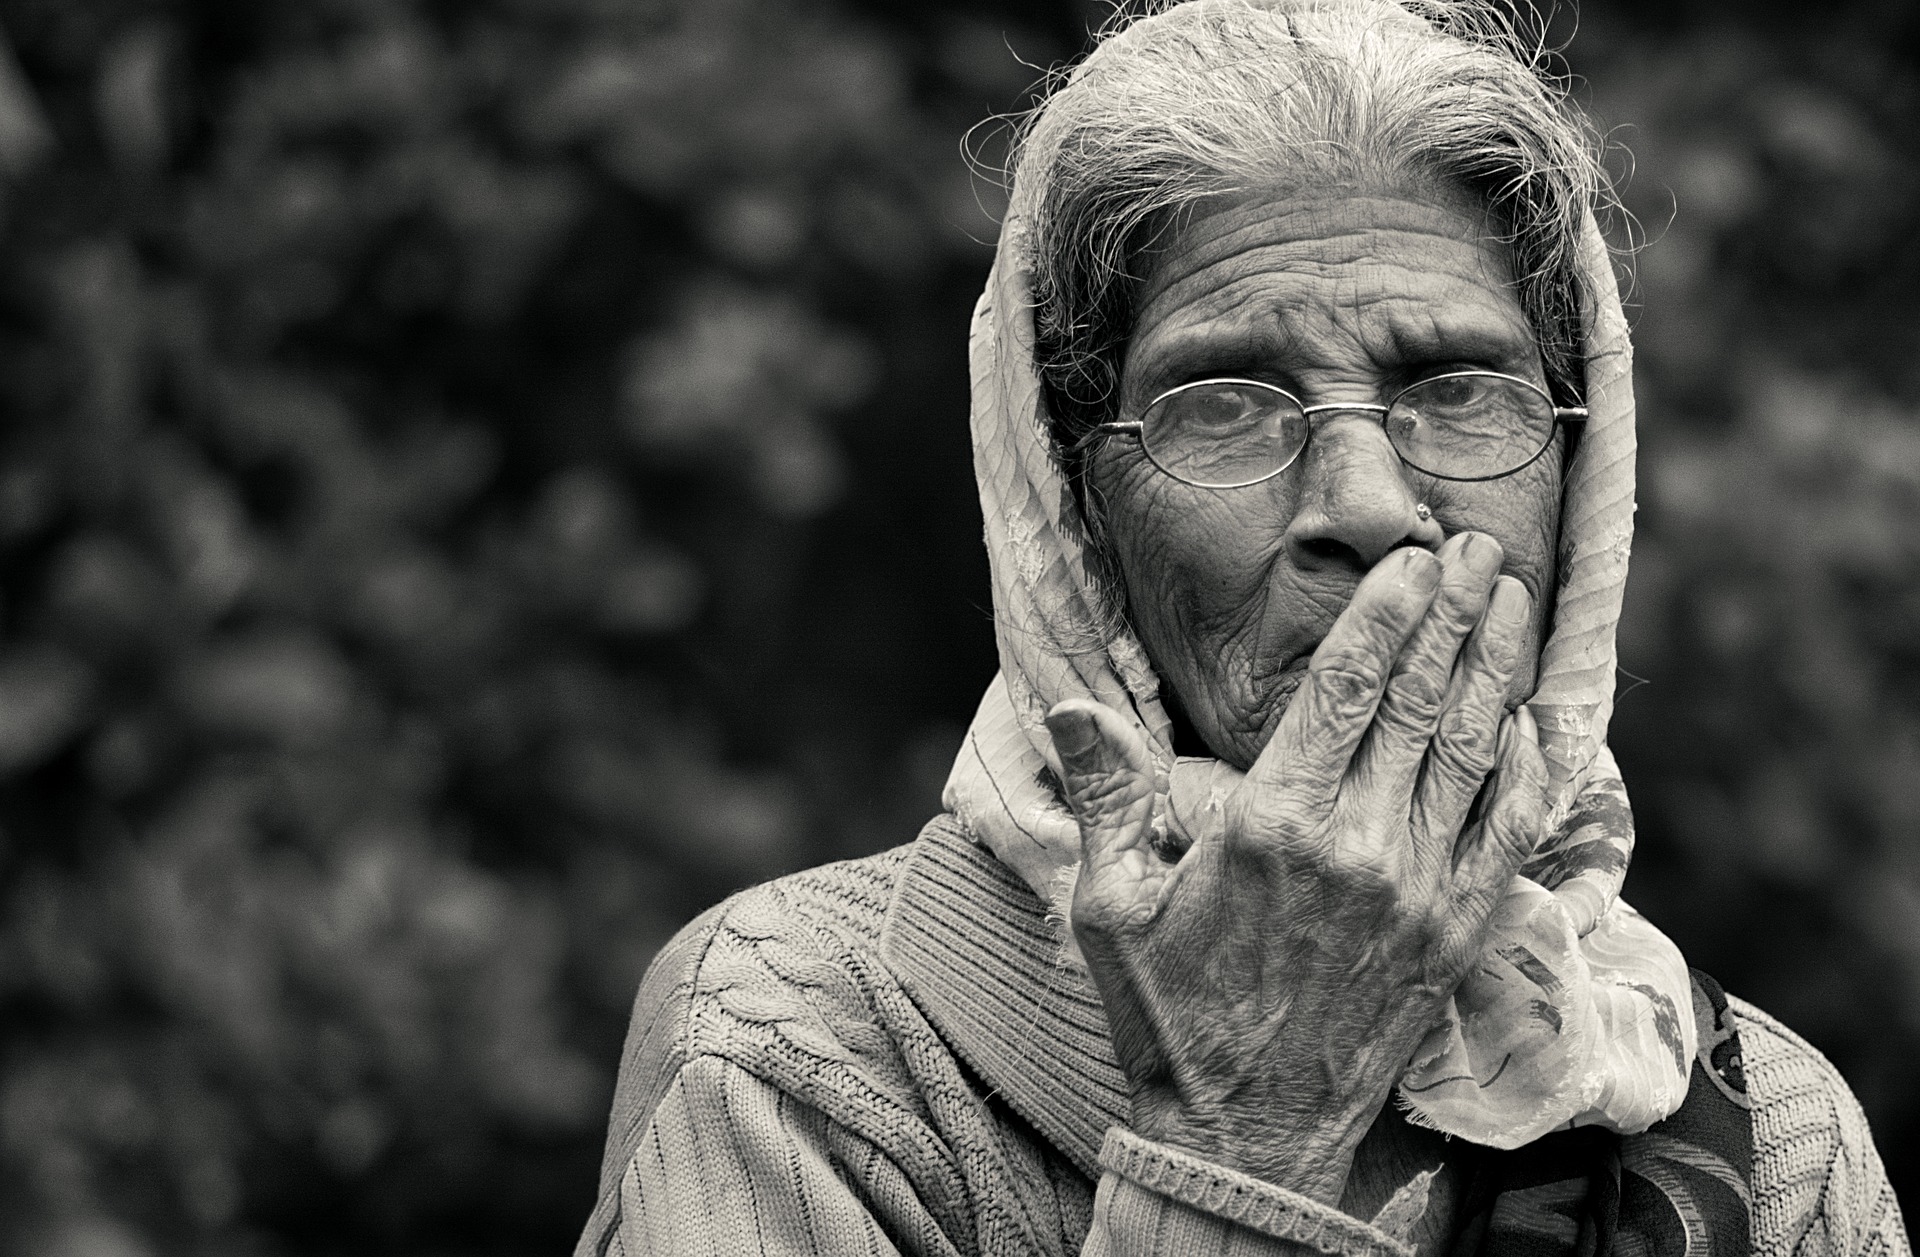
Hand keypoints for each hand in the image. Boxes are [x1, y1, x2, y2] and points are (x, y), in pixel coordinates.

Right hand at [1045, 532, 1547, 1202]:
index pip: (1345, 686)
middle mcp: (1358, 846)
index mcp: (1272, 825)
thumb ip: (1107, 794)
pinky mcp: (1456, 933)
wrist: (1244, 1137)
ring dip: (1495, 666)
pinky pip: (1508, 831)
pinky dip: (1527, 769)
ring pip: (1472, 750)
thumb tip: (1068, 704)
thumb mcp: (1112, 903)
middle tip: (1480, 549)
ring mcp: (1419, 890)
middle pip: (1421, 699)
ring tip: (1511, 601)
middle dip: (1454, 613)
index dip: (1386, 612)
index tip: (1412, 558)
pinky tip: (1535, 719)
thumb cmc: (1171, 1017)